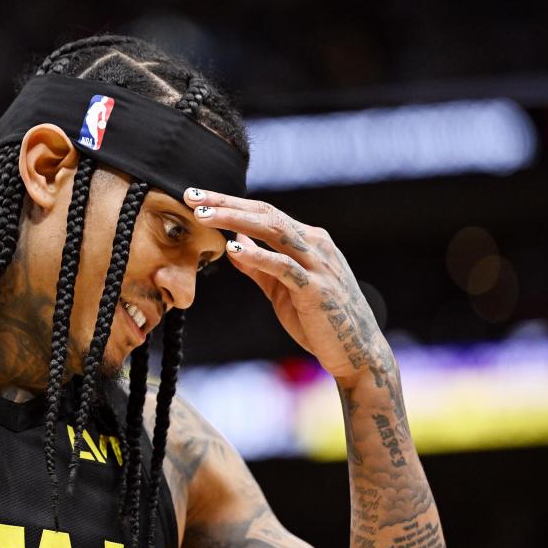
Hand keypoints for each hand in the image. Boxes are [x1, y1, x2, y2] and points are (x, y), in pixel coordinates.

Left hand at [184, 187, 394, 383]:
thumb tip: (233, 245)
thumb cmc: (319, 318)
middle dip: (226, 204)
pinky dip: (258, 256)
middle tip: (192, 196)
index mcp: (308, 239)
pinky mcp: (316, 288)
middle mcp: (315, 244)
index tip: (196, 198)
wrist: (356, 350)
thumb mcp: (281, 288)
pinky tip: (234, 248)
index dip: (229, 203)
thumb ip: (258, 266)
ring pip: (274, 231)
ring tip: (204, 216)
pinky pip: (283, 266)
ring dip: (236, 220)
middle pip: (265, 214)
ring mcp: (318, 264)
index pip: (263, 212)